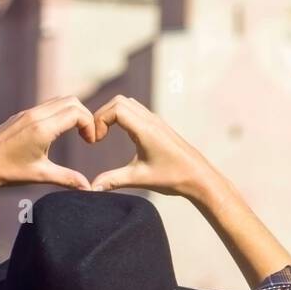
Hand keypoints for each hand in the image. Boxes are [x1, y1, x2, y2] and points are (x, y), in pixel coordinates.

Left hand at [0, 96, 95, 193]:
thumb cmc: (7, 172)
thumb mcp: (41, 175)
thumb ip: (68, 179)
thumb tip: (89, 188)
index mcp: (42, 128)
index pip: (77, 112)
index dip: (90, 125)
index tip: (90, 142)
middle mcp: (35, 115)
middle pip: (71, 101)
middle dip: (85, 116)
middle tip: (87, 137)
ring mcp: (27, 113)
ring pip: (59, 101)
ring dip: (72, 113)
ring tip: (76, 134)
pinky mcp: (21, 115)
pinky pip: (47, 106)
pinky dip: (60, 113)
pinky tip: (57, 133)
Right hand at [90, 96, 212, 198]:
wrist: (199, 177)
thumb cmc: (173, 177)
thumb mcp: (140, 179)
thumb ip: (113, 180)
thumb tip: (91, 188)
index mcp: (145, 129)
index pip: (116, 108)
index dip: (99, 120)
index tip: (96, 141)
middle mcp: (150, 120)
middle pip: (118, 101)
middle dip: (101, 115)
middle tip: (96, 137)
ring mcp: (155, 120)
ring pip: (127, 103)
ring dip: (111, 114)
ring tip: (104, 135)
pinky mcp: (158, 125)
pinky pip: (135, 110)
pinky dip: (121, 116)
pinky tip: (120, 135)